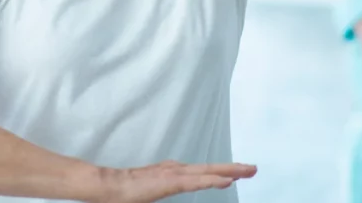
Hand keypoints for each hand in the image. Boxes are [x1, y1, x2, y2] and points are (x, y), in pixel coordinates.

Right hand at [87, 161, 255, 202]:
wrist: (108, 188)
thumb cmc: (124, 193)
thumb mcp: (149, 191)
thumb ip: (159, 187)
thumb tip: (162, 185)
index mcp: (170, 174)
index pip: (200, 172)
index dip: (218, 171)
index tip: (234, 173)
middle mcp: (175, 170)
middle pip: (209, 169)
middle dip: (232, 168)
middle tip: (253, 168)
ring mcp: (173, 174)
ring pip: (207, 172)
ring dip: (229, 170)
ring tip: (248, 170)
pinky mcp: (170, 182)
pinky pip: (195, 182)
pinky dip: (212, 180)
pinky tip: (227, 180)